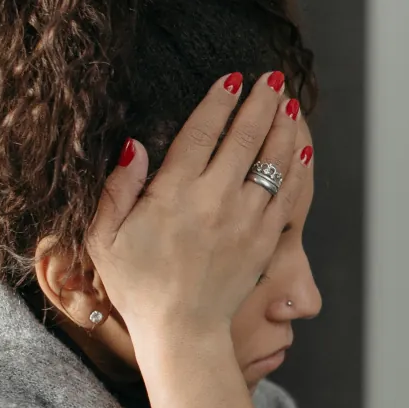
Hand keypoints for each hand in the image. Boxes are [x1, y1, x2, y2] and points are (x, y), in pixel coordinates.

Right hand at [87, 70, 305, 348]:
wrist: (182, 331)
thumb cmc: (137, 285)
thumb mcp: (104, 238)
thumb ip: (115, 190)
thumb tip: (135, 146)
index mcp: (174, 193)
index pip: (201, 133)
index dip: (219, 102)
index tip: (232, 79)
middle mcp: (216, 200)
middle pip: (246, 137)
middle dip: (261, 102)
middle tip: (271, 76)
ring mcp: (246, 219)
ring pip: (274, 161)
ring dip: (284, 126)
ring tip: (289, 101)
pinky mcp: (267, 239)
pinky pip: (290, 193)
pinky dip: (299, 166)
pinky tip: (303, 147)